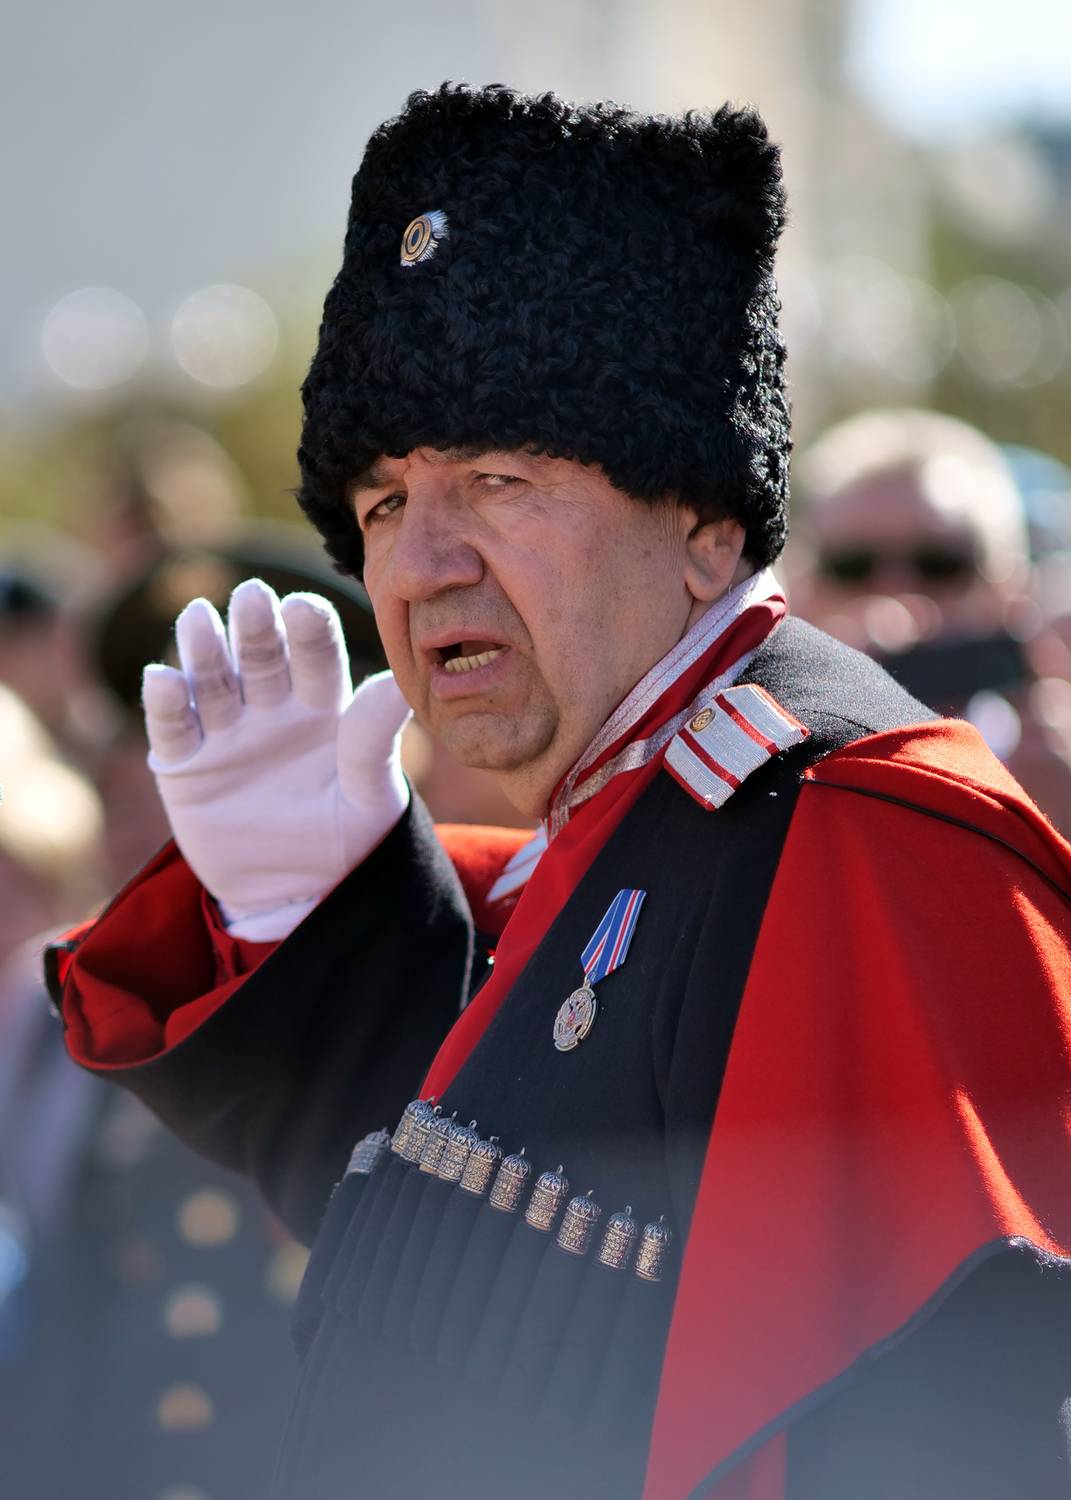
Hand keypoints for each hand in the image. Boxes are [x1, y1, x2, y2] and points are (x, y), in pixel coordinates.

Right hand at [142, 578, 409, 939]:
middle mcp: (273, 707)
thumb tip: (399, 683)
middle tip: (252, 597)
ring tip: (198, 618)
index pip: (317, 659)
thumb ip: (376, 739)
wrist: (299, 894)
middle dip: (255, 629)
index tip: (305, 608)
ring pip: (213, 680)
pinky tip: (163, 679)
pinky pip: (173, 728)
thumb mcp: (370, 795)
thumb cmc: (348, 837)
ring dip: (204, 649)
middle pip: (262, 658)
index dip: (310, 632)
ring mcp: (226, 731)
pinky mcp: (184, 764)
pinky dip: (166, 704)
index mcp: (324, 706)